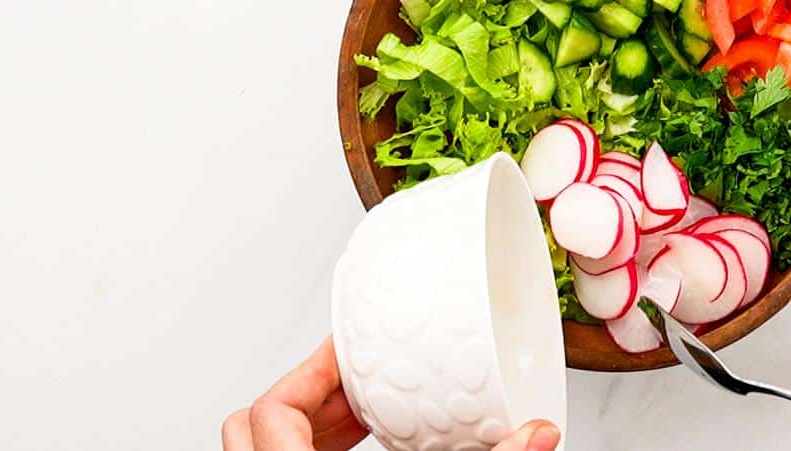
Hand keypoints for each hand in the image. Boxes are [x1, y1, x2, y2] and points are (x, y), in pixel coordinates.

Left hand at [222, 337, 561, 450]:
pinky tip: (368, 444)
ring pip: (262, 440)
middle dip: (311, 388)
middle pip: (256, 419)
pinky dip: (318, 442)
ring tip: (364, 406)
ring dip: (311, 415)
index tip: (355, 349)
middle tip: (363, 373)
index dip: (311, 371)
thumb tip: (535, 433)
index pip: (269, 409)